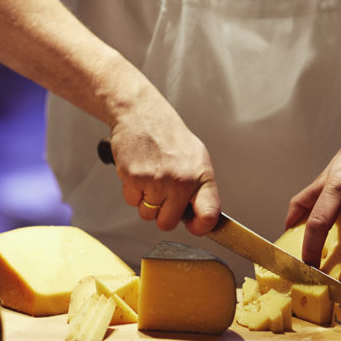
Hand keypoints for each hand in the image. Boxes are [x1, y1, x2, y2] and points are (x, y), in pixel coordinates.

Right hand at [108, 100, 220, 235]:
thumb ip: (199, 188)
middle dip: (162, 214)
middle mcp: (181, 180)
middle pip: (168, 223)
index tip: (194, 226)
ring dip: (145, 202)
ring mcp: (157, 181)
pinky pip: (131, 202)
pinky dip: (132, 191)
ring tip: (150, 178)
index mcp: (201, 176)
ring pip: (147, 215)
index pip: (209, 215)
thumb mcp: (196, 158)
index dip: (200, 227)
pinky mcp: (135, 178)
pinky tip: (138, 172)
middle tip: (162, 194)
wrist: (141, 113)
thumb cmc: (168, 135)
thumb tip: (199, 217)